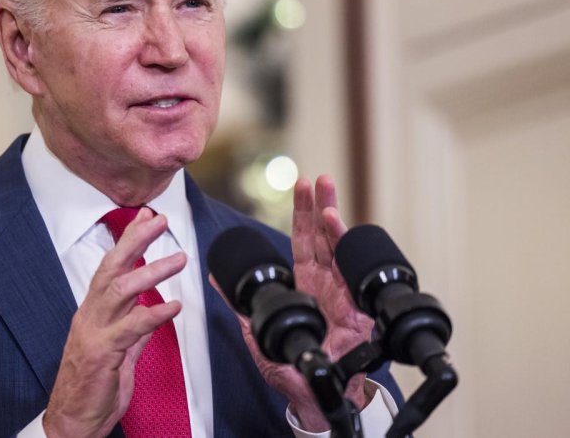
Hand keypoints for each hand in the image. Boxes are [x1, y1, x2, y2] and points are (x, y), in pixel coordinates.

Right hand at [43, 208, 186, 437]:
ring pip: (119, 290)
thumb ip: (134, 333)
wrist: (72, 423)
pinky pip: (130, 328)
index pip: (109, 268)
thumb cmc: (92, 390)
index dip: (127, 241)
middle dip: (134, 241)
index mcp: (92, 313)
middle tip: (159, 220)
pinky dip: (153, 314)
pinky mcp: (102, 354)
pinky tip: (173, 306)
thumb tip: (151, 314)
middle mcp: (90, 317)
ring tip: (178, 258)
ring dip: (150, 271)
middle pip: (111, 269)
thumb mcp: (119, 355)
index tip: (146, 218)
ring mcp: (94, 333)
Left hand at [212, 176, 374, 432]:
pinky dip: (345, 250)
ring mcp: (342, 293)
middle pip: (322, 237)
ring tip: (326, 195)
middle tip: (318, 179)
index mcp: (305, 282)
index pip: (303, 240)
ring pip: (338, 249)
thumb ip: (238, 302)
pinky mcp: (355, 311)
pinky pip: (351, 275)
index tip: (301, 185)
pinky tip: (338, 227)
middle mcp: (325, 282)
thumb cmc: (289, 362)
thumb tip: (214, 278)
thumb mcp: (256, 329)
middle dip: (320, 206)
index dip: (302, 214)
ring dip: (332, 221)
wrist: (312, 391)